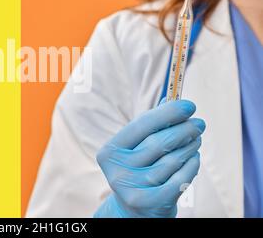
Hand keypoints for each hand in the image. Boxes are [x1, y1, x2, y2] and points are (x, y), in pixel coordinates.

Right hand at [94, 100, 204, 217]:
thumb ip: (151, 124)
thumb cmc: (137, 169)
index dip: (168, 113)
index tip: (188, 105)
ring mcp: (134, 188)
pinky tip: (194, 158)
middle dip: (184, 129)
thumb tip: (172, 99)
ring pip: (172, 160)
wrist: (133, 209)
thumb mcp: (136, 146)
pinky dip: (191, 165)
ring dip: (190, 146)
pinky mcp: (151, 202)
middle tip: (199, 123)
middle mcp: (118, 170)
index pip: (142, 125)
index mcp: (110, 151)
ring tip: (196, 139)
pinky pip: (180, 179)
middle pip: (159, 142)